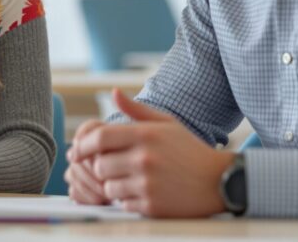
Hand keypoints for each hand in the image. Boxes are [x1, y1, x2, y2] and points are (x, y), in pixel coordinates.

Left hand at [70, 89, 234, 217]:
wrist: (220, 181)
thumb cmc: (190, 150)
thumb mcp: (166, 123)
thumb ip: (136, 109)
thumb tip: (113, 92)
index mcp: (146, 135)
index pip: (100, 137)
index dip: (83, 144)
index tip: (77, 150)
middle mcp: (145, 159)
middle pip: (99, 165)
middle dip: (100, 167)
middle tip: (110, 167)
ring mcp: (148, 184)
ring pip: (108, 187)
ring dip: (113, 186)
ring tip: (129, 180)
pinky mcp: (152, 206)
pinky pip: (123, 204)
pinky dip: (127, 200)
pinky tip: (142, 192)